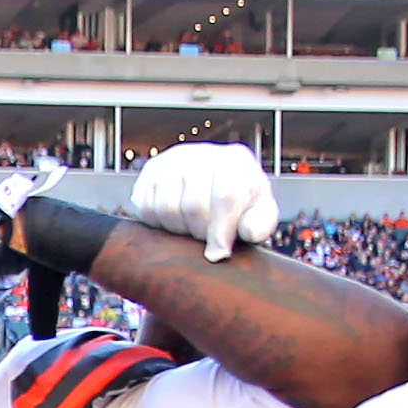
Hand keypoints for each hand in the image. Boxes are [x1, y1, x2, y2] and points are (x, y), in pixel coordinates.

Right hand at [125, 141, 277, 260]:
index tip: (219, 254)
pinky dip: (158, 222)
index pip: (226, 196)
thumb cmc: (241, 205)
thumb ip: (261, 223)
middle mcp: (204, 154)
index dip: (220, 230)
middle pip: (193, 206)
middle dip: (199, 232)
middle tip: (206, 236)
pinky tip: (174, 218)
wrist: (214, 184)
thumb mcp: (260, 213)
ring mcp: (174, 160)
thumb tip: (248, 231)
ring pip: (166, 208)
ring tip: (191, 226)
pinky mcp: (151, 171)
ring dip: (178, 228)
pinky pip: (145, 207)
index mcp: (238, 161)